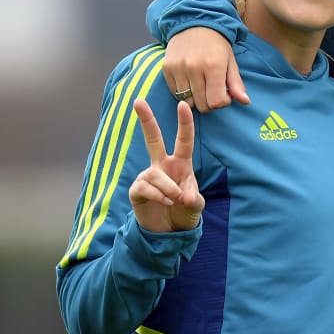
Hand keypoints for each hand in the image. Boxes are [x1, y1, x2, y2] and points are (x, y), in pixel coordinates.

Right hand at [129, 99, 204, 232]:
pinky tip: (166, 202)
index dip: (184, 123)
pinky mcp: (137, 190)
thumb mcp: (196, 205)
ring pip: (155, 175)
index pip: (183, 140)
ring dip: (169, 188)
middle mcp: (162, 165)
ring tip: (176, 200)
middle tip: (137, 100)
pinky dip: (159, 196)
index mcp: (180, 164)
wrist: (168, 232)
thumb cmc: (184, 212)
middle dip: (146, 120)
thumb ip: (193, 198)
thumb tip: (184, 195)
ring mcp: (148, 176)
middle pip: (153, 139)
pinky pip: (146, 187)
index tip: (183, 105)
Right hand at [163, 27, 248, 112]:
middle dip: (210, 102)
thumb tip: (245, 102)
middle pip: (202, 105)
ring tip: (201, 85)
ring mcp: (178, 68)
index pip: (216, 102)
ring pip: (187, 102)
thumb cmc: (216, 44)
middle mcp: (194, 68)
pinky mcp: (167, 68)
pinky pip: (175, 93)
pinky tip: (190, 81)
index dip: (222, 102)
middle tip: (213, 90)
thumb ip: (236, 84)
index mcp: (214, 66)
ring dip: (196, 98)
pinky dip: (183, 92)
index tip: (224, 94)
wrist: (193, 23)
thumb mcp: (230, 61)